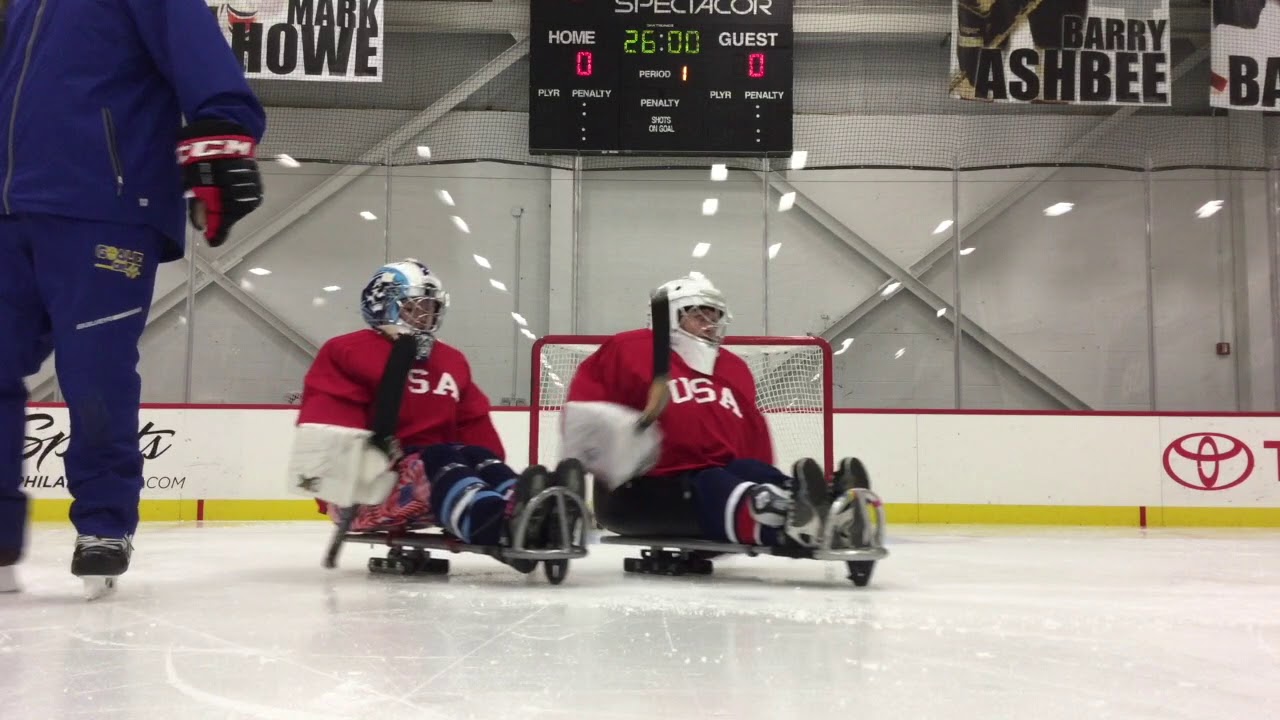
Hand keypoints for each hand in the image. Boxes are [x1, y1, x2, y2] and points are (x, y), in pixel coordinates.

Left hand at [177, 119, 263, 246]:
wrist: (224, 133)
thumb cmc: (204, 158)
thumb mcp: (195, 183)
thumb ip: (199, 207)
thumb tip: (203, 227)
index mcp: (228, 202)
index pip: (223, 226)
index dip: (217, 234)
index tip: (211, 241)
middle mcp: (244, 199)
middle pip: (231, 216)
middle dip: (219, 216)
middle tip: (207, 209)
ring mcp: (253, 190)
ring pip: (239, 207)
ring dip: (227, 205)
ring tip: (217, 194)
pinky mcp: (256, 181)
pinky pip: (245, 197)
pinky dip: (234, 196)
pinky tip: (226, 188)